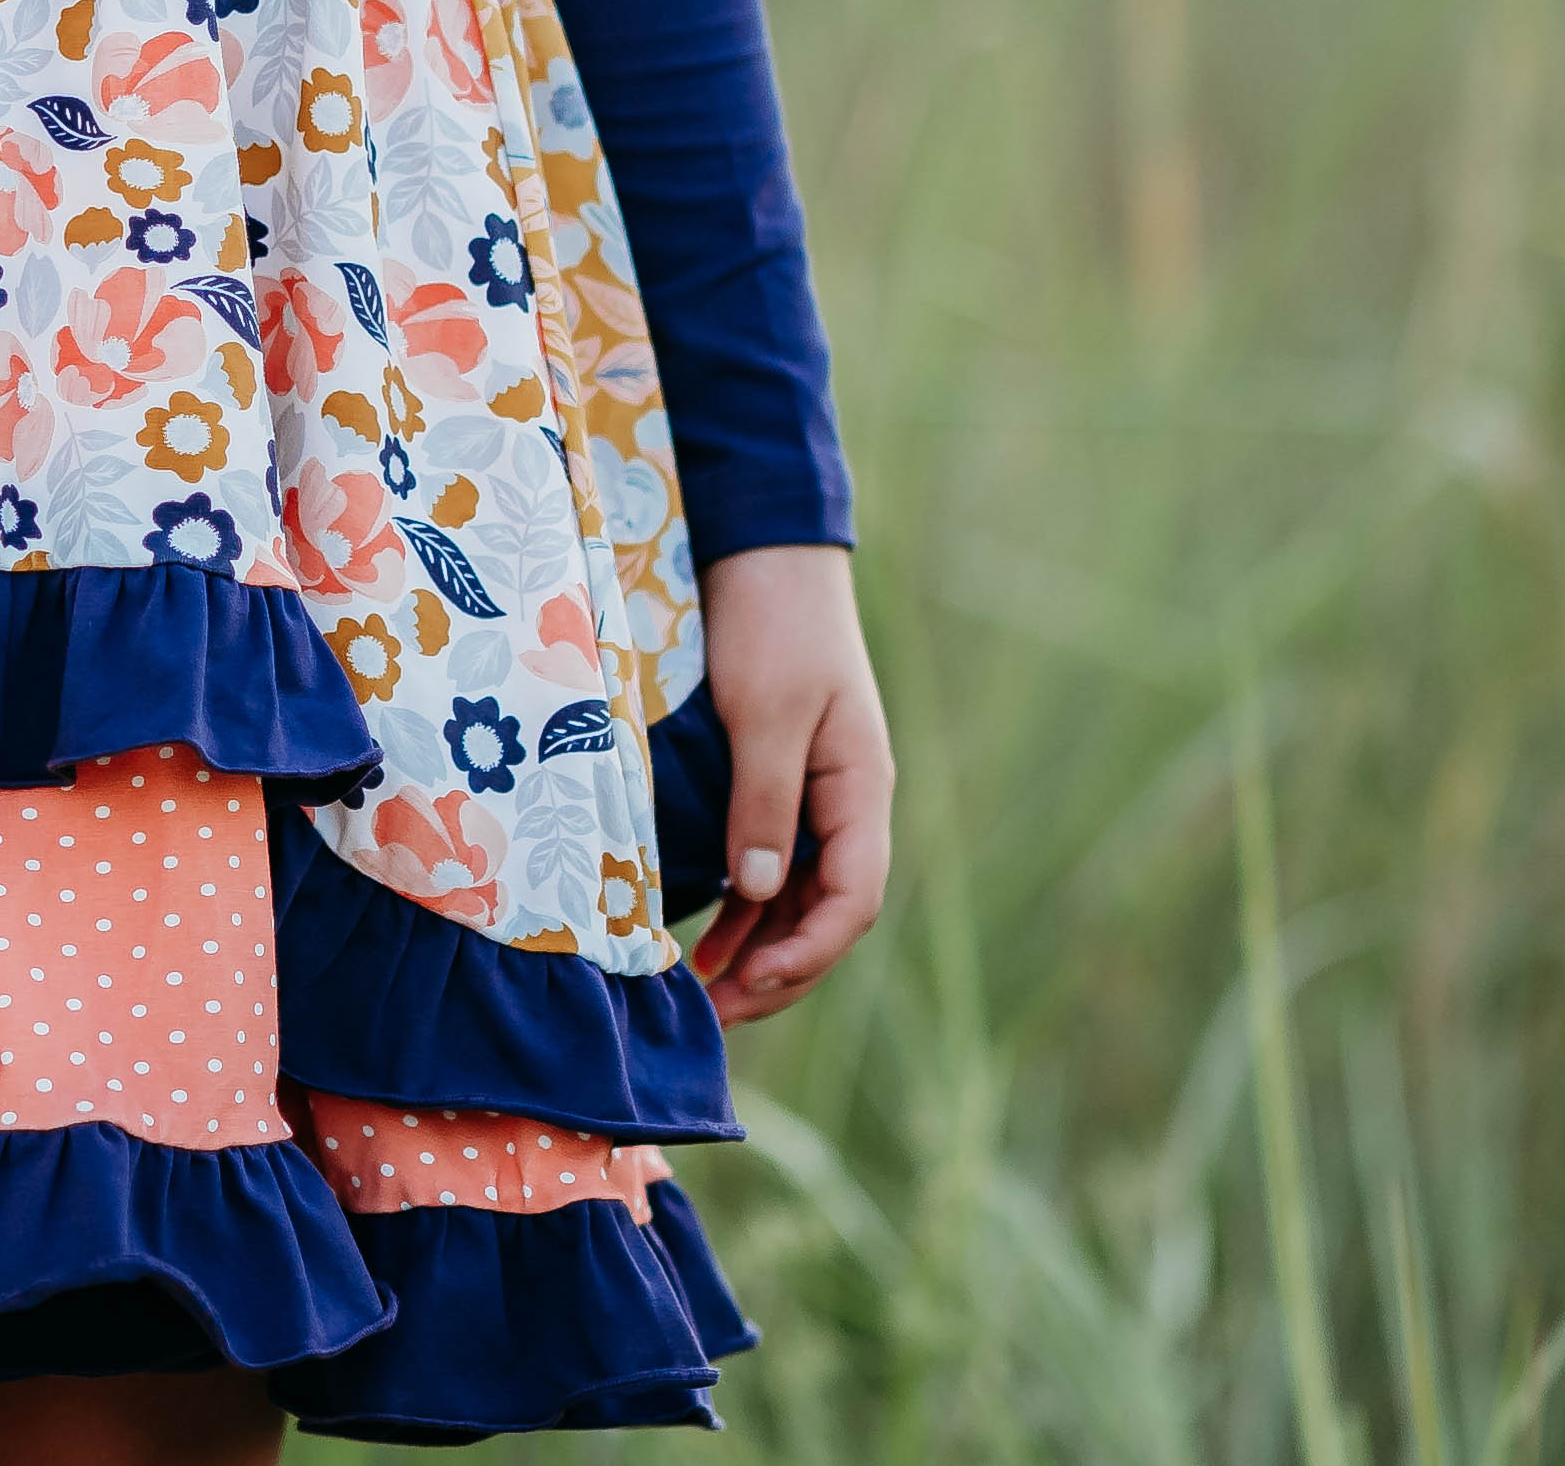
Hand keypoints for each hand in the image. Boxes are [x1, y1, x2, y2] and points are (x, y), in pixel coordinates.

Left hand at [686, 542, 890, 1022]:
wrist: (763, 550)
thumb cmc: (772, 622)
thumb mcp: (766, 712)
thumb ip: (764, 801)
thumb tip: (760, 893)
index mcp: (862, 788)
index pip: (853, 898)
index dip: (806, 952)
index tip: (749, 984)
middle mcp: (846, 802)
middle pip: (827, 913)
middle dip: (778, 970)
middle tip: (715, 1013)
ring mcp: (814, 795)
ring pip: (796, 897)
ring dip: (757, 947)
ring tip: (703, 992)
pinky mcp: (776, 781)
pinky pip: (769, 865)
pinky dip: (743, 908)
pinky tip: (704, 936)